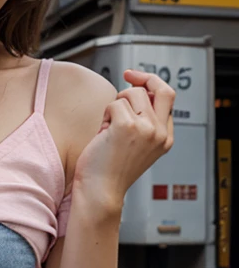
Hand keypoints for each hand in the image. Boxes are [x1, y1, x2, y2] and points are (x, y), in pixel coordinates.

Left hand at [72, 69, 173, 213]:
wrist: (100, 191)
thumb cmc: (109, 171)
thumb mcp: (135, 145)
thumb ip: (142, 122)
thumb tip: (134, 90)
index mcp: (165, 138)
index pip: (168, 97)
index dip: (151, 84)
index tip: (135, 78)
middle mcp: (159, 132)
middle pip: (159, 88)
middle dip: (141, 79)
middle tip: (127, 75)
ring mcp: (146, 129)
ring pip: (132, 93)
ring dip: (115, 105)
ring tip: (108, 128)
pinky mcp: (127, 127)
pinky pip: (114, 104)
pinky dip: (105, 116)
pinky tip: (102, 134)